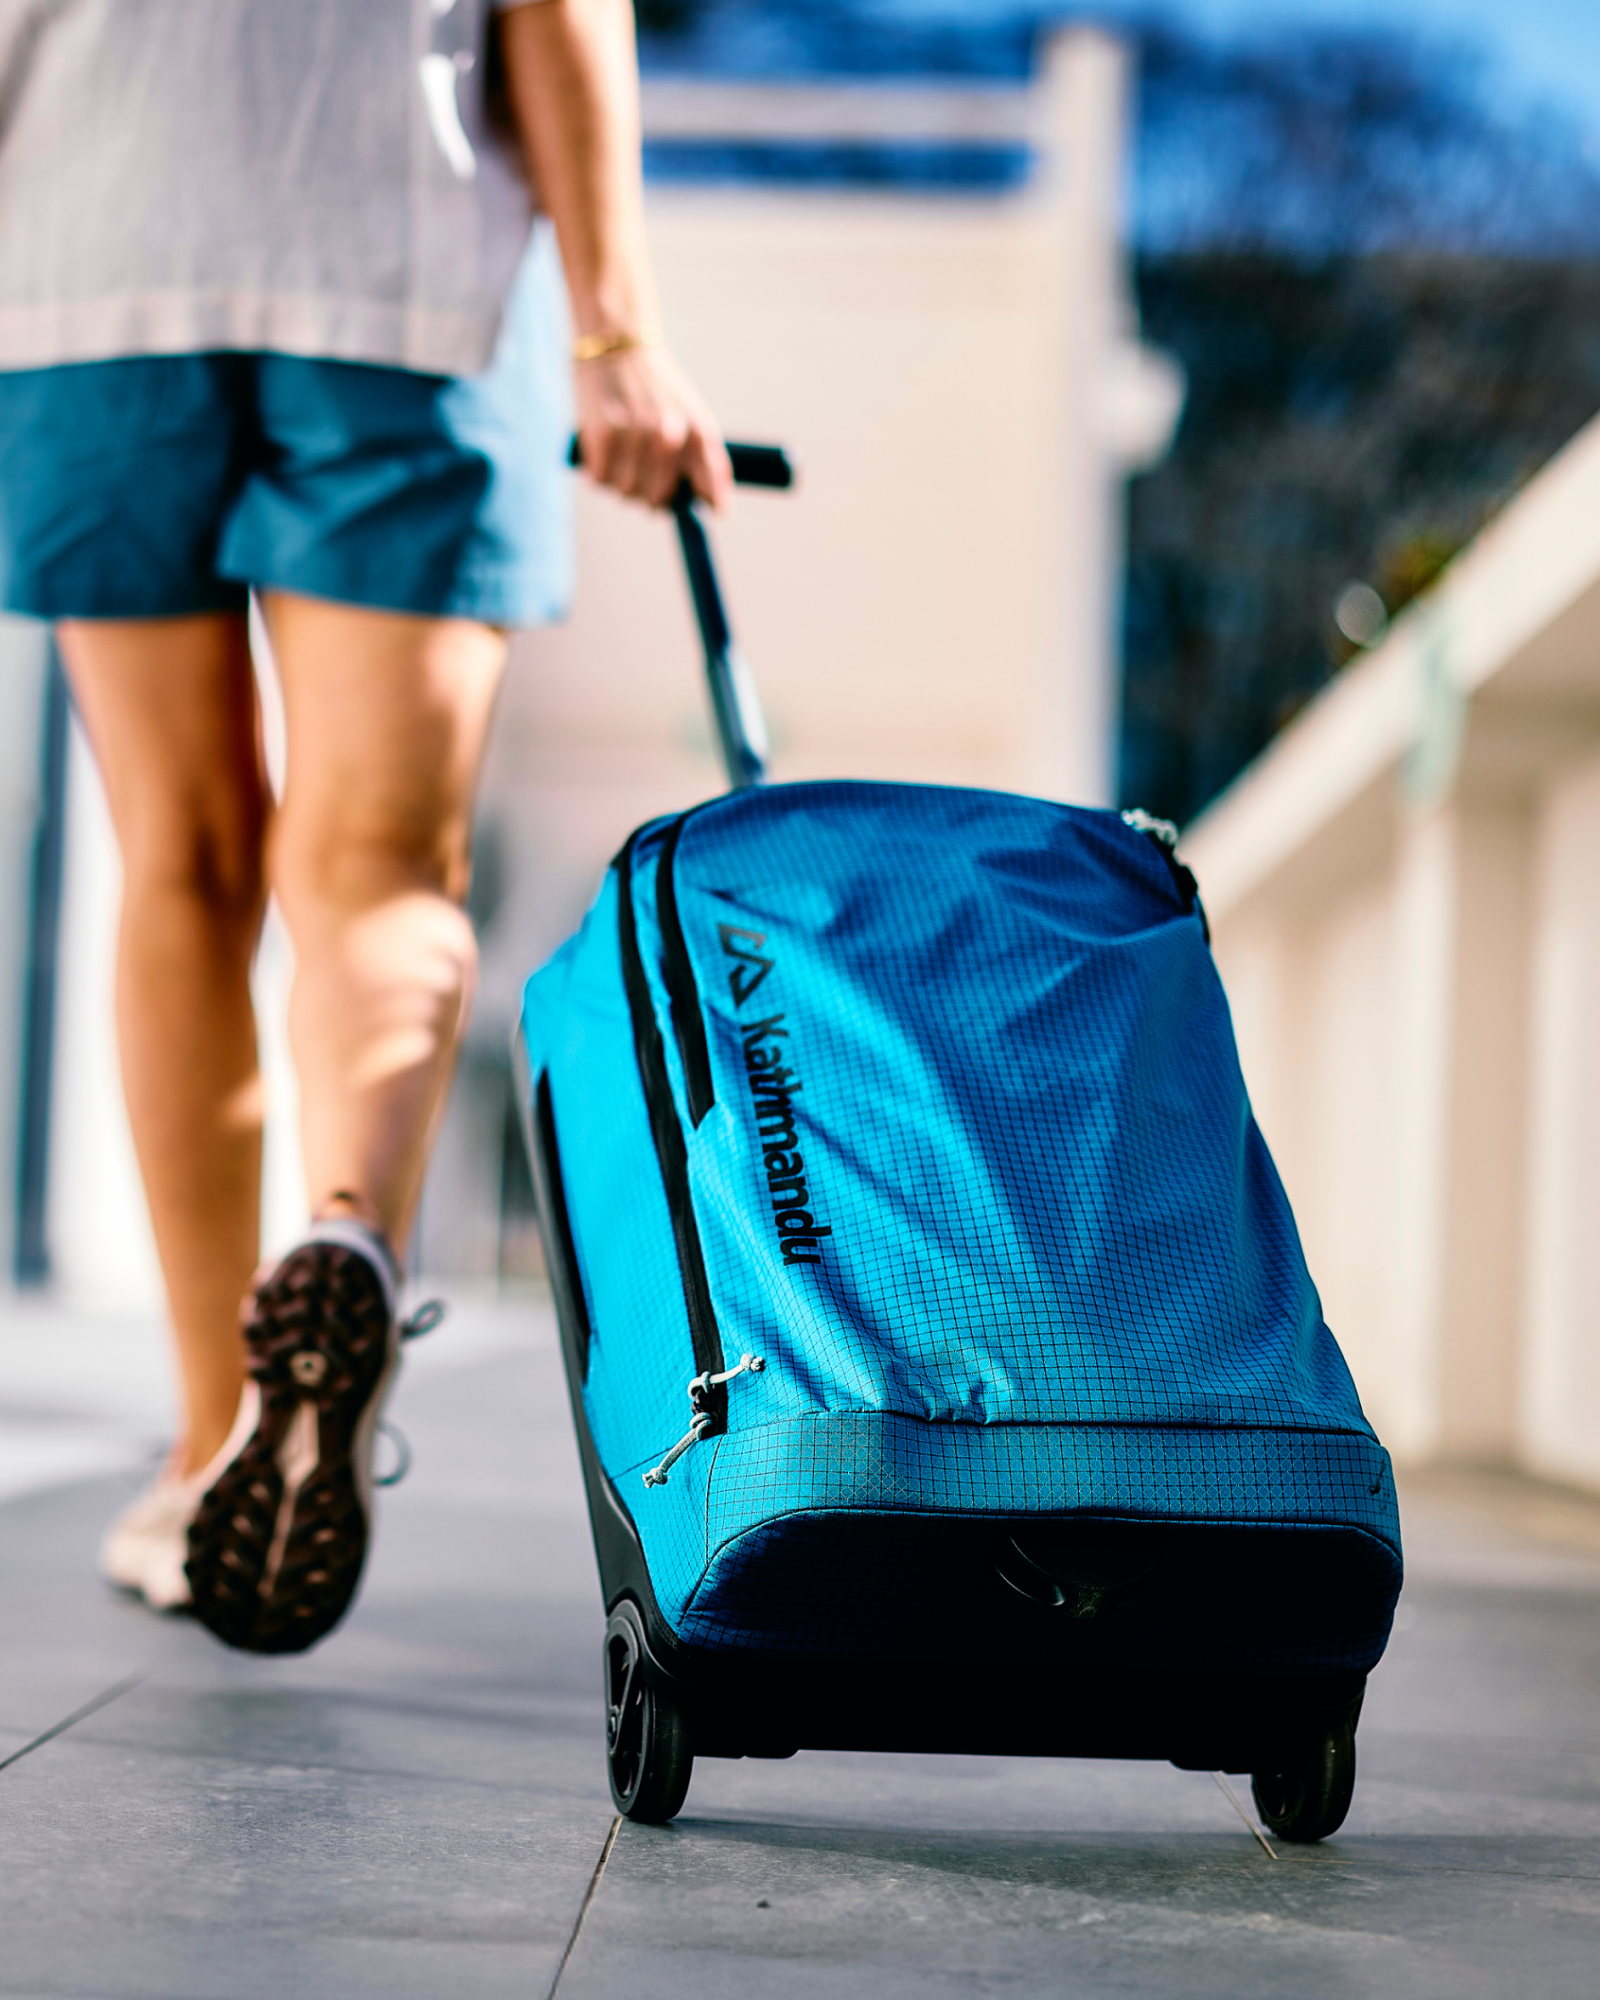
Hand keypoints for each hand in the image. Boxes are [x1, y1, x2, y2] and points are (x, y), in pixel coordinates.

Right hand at [573, 343, 732, 511]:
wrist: (619, 343)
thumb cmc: (657, 387)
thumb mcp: (693, 414)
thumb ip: (705, 459)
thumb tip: (717, 509)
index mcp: (698, 432)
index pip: (711, 489)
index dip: (710, 505)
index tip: (712, 512)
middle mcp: (670, 437)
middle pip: (658, 501)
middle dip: (650, 499)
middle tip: (643, 482)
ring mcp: (636, 437)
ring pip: (627, 493)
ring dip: (621, 486)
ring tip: (621, 461)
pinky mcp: (604, 435)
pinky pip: (601, 480)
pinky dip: (599, 474)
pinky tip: (603, 455)